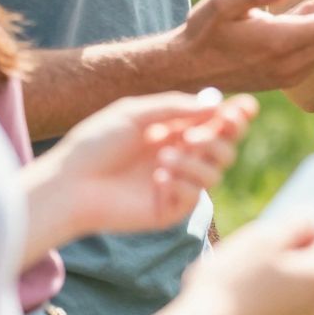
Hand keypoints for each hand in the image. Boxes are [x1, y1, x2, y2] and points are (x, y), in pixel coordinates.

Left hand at [48, 91, 256, 241]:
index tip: (245, 108)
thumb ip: (176, 107)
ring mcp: (177, 184)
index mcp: (175, 130)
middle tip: (195, 137)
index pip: (217, 123)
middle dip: (219, 139)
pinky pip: (195, 196)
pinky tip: (156, 179)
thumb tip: (217, 105)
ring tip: (162, 159)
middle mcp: (181, 156)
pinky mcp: (169, 209)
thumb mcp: (135, 113)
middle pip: (226, 147)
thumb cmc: (95, 144)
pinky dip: (181, 182)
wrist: (69, 184)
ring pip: (217, 172)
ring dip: (196, 162)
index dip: (236, 116)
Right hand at [180, 217, 313, 314]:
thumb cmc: (231, 284)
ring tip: (242, 284)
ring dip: (279, 285)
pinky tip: (239, 309)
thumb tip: (312, 219)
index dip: (307, 231)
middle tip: (255, 257)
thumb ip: (295, 222)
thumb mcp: (262, 238)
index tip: (277, 234)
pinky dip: (268, 310)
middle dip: (292, 259)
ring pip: (297, 295)